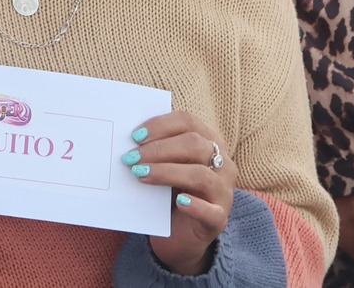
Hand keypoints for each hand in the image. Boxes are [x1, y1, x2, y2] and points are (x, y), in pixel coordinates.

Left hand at [126, 110, 238, 274]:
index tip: (136, 136)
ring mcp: (224, 191)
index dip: (161, 125)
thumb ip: (155, 152)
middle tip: (132, 157)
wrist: (181, 232)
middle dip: (159, 149)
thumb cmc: (171, 191)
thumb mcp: (164, 166)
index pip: (188, 122)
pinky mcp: (219, 219)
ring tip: (141, 174)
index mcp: (209, 141)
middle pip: (195, 144)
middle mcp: (222, 163)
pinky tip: (179, 202)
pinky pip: (211, 211)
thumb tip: (129, 141)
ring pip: (200, 175)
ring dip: (167, 172)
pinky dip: (194, 205)